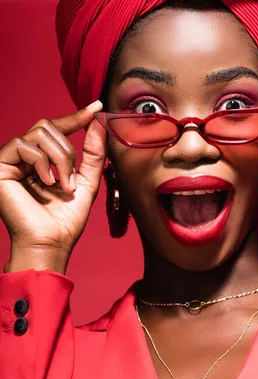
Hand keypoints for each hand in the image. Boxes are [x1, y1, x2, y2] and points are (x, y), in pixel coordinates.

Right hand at [0, 100, 106, 270]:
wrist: (50, 243)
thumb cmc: (65, 221)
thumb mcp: (86, 183)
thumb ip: (93, 154)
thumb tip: (98, 121)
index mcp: (41, 161)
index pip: (56, 129)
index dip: (76, 117)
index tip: (97, 107)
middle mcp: (23, 158)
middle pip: (48, 126)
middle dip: (68, 152)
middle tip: (72, 181)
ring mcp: (10, 161)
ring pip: (39, 132)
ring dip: (60, 159)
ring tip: (62, 186)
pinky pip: (24, 145)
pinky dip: (42, 163)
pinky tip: (46, 183)